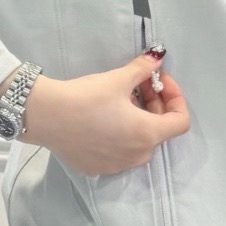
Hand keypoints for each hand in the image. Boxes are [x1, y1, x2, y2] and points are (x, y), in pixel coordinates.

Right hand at [21, 52, 188, 174]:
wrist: (45, 115)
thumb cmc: (85, 97)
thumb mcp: (118, 79)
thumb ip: (143, 69)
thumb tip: (158, 57)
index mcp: (147, 134)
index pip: (180, 122)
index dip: (175, 98)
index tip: (159, 82)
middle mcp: (137, 156)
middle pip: (159, 131)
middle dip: (154, 105)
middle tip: (138, 84)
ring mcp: (117, 165)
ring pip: (138, 143)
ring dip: (137, 121)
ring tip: (120, 100)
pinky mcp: (97, 168)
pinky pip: (118, 152)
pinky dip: (119, 135)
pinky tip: (103, 119)